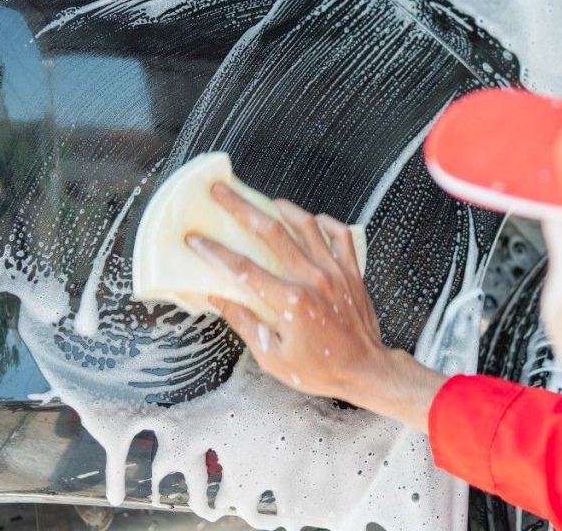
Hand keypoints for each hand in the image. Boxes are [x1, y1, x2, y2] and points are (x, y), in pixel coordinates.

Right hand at [185, 183, 387, 401]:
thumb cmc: (320, 370)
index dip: (215, 251)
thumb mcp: (272, 357)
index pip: (243, 268)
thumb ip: (244, 323)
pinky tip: (311, 219)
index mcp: (290, 302)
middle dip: (241, 209)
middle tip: (222, 191)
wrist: (366, 370)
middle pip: (271, 233)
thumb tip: (217, 298)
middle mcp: (313, 279)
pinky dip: (325, 223)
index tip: (195, 239)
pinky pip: (340, 236)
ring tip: (266, 199)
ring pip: (307, 226)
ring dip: (283, 208)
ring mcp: (335, 271)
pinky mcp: (352, 271)